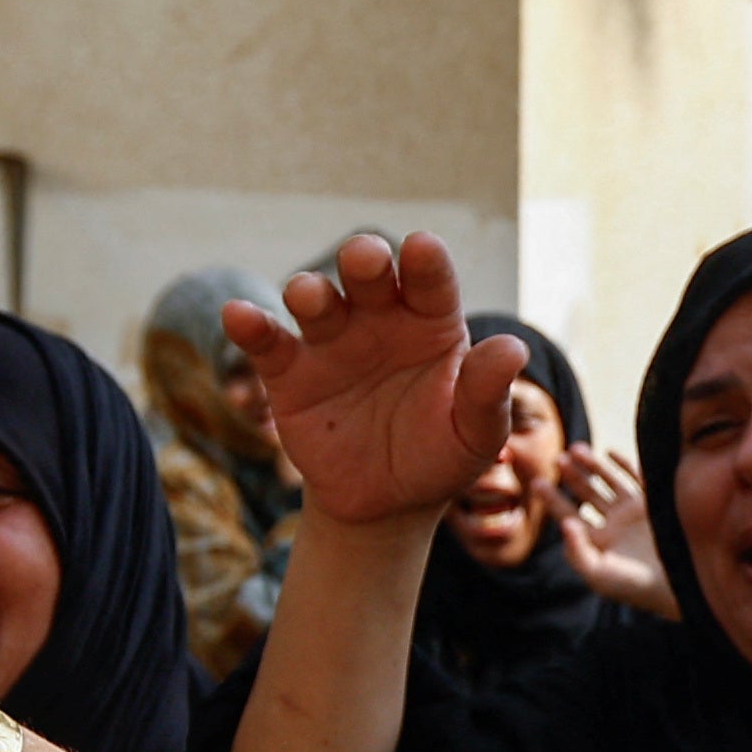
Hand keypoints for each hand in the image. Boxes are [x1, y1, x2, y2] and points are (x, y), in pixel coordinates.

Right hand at [230, 234, 528, 527]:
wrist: (387, 504)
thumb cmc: (441, 456)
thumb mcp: (474, 432)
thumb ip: (489, 392)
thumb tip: (513, 349)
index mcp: (431, 323)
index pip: (430, 283)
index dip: (426, 263)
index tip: (422, 248)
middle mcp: (379, 320)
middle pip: (368, 276)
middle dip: (364, 260)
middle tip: (365, 260)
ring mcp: (332, 342)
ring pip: (316, 301)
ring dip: (310, 292)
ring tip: (309, 297)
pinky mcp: (290, 374)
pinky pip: (268, 343)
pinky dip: (250, 325)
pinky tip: (238, 315)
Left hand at [551, 441, 677, 618]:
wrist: (681, 584)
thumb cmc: (636, 586)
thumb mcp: (599, 574)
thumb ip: (577, 551)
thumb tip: (564, 524)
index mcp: (597, 541)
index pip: (568, 514)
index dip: (552, 499)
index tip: (537, 482)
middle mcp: (614, 524)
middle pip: (587, 492)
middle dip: (572, 476)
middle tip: (558, 459)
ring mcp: (634, 512)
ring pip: (609, 481)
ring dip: (593, 465)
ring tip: (577, 449)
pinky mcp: (655, 503)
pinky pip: (637, 478)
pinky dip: (625, 464)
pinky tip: (610, 452)